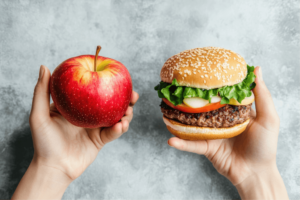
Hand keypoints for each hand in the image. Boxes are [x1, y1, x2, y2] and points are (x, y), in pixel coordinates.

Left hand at [12, 65, 138, 198]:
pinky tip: (120, 125)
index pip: (94, 90)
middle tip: (133, 95)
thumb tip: (44, 66)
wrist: (53, 168)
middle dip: (125, 99)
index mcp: (77, 106)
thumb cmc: (43, 142)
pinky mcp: (101, 140)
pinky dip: (119, 129)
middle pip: (111, 103)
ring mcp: (96, 127)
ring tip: (128, 112)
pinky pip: (113, 133)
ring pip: (117, 117)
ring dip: (126, 114)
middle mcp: (89, 115)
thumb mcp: (39, 115)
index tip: (116, 76)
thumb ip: (41, 92)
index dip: (107, 83)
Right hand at [168, 67, 288, 198]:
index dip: (214, 82)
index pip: (222, 93)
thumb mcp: (268, 118)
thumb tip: (257, 69)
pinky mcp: (206, 147)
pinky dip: (181, 143)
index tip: (204, 68)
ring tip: (166, 108)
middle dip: (191, 97)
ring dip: (180, 118)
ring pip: (193, 123)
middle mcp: (221, 119)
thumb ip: (262, 95)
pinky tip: (171, 139)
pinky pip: (192, 144)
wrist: (256, 173)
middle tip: (179, 85)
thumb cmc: (264, 146)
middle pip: (204, 106)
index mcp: (235, 111)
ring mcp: (212, 133)